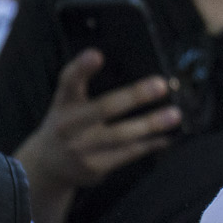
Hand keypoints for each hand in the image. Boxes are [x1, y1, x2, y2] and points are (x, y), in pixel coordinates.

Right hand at [14, 49, 180, 222]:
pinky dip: (149, 144)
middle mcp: (68, 126)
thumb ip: (87, 85)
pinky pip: (127, 154)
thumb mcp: (68, 102)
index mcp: (63, 103)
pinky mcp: (94, 168)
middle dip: (133, 96)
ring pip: (120, 135)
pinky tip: (165, 137)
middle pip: (103, 108)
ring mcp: (81, 149)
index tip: (97, 55)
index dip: (81, 68)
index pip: (68, 81)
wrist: (49, 166)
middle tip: (161, 85)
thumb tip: (130, 68)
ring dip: (150, 124)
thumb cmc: (68, 125)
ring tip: (174, 114)